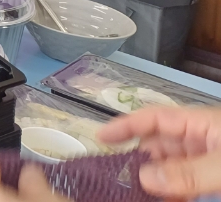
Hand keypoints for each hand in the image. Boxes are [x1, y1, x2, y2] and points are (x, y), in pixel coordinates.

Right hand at [99, 105, 220, 198]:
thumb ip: (189, 171)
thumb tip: (144, 177)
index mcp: (202, 123)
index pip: (155, 118)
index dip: (126, 125)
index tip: (101, 137)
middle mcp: (201, 140)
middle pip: (159, 146)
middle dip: (139, 160)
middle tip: (119, 179)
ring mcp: (207, 162)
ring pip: (170, 168)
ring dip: (154, 181)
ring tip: (136, 194)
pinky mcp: (214, 182)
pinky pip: (186, 186)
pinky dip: (172, 193)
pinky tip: (161, 201)